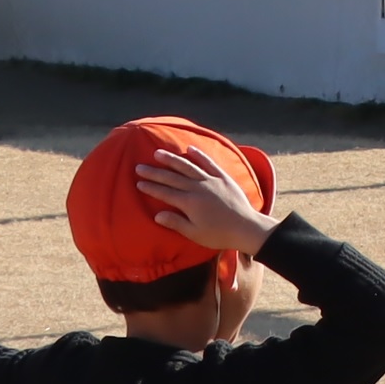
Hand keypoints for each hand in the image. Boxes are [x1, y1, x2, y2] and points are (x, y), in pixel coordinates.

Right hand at [135, 154, 276, 258]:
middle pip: (172, 177)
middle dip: (154, 172)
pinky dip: (199, 155)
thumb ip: (176, 223)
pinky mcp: (223, 177)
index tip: (138, 182)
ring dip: (172, 159)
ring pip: (188, 166)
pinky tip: (190, 149)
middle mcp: (198, 188)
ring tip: (158, 153)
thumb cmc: (219, 234)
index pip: (165, 193)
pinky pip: (209, 163)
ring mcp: (211, 180)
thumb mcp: (195, 233)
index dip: (151, 187)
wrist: (246, 228)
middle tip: (140, 167)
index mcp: (189, 203)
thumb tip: (157, 215)